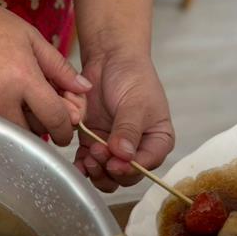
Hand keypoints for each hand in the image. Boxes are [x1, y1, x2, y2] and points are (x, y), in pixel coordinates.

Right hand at [0, 0, 90, 145]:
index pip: (54, 118)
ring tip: (19, 106)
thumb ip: (59, 67)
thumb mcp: (31, 38)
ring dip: (21, 128)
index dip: (66, 130)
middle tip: (42, 116)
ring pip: (10, 134)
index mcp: (23, 77)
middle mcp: (0, 97)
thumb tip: (84, 88)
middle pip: (33, 133)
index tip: (65, 131)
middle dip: (44, 130)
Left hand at [73, 48, 173, 191]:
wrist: (109, 59)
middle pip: (125, 176)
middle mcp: (137, 149)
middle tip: (98, 153)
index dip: (131, 169)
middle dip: (111, 170)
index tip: (115, 163)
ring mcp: (113, 148)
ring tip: (90, 154)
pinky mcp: (93, 143)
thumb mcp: (136, 103)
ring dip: (96, 171)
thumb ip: (129, 130)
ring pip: (106, 175)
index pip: (148, 165)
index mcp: (157, 141)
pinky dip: (83, 166)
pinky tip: (79, 161)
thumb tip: (124, 156)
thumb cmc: (132, 77)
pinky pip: (88, 164)